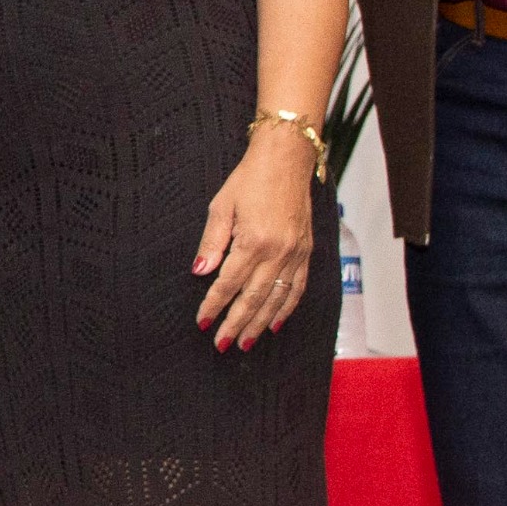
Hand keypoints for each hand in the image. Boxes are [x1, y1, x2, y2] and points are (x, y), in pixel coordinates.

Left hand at [193, 131, 318, 347]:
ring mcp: (295, 253)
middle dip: (237, 325)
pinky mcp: (306, 251)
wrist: (287, 160)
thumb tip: (200, 272)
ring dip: (261, 323)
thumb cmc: (250, 179)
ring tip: (247, 343)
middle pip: (253, 299)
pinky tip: (276, 323)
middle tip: (223, 345)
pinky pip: (298, 287)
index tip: (202, 323)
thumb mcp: (221, 206)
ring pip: (277, 299)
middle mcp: (277, 252)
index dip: (214, 306)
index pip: (228, 284)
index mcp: (253, 241)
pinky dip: (287, 308)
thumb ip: (211, 242)